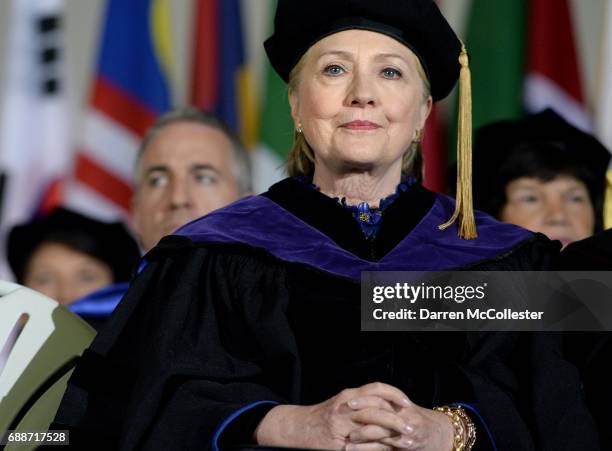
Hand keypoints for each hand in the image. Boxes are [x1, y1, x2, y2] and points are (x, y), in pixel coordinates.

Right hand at [254, 382, 411, 448]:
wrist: (296, 428)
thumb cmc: (322, 417)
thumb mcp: (342, 404)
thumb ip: (361, 404)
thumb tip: (386, 405)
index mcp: (350, 396)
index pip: (377, 389)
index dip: (395, 395)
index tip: (408, 404)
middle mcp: (346, 406)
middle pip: (379, 408)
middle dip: (398, 418)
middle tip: (412, 427)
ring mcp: (342, 425)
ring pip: (373, 428)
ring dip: (391, 436)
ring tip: (405, 442)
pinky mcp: (339, 443)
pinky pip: (363, 447)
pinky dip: (377, 449)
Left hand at [347, 401, 453, 449]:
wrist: (440, 433)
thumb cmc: (415, 419)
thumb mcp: (402, 406)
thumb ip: (385, 402)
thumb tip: (358, 398)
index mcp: (400, 403)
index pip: (380, 397)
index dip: (364, 400)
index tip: (348, 402)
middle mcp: (403, 416)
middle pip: (379, 414)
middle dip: (361, 418)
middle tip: (344, 420)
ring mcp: (405, 432)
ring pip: (380, 433)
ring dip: (362, 438)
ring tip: (346, 442)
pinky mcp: (404, 444)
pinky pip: (384, 448)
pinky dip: (369, 450)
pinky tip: (355, 450)